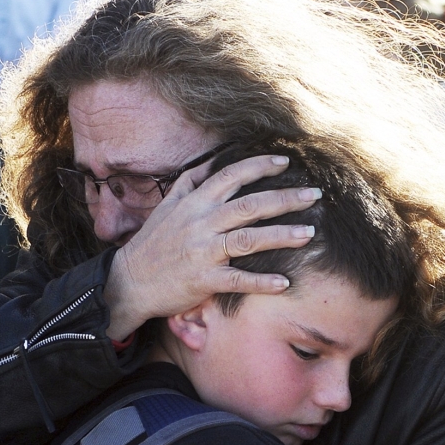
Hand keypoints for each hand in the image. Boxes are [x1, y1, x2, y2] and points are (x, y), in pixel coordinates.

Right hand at [105, 154, 318, 339]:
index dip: (260, 167)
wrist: (129, 282)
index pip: (231, 176)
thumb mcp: (166, 207)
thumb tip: (209, 161)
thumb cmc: (152, 244)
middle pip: (250, 205)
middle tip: (314, 195)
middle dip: (285, 198)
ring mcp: (203, 252)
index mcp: (194, 203)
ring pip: (249, 239)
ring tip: (309, 233)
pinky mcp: (203, 280)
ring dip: (282, 236)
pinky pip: (238, 280)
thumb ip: (189, 183)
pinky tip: (284, 283)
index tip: (286, 162)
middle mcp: (201, 223)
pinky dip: (262, 282)